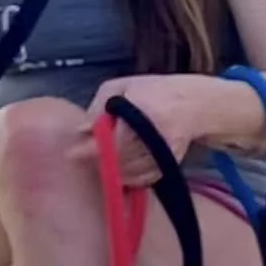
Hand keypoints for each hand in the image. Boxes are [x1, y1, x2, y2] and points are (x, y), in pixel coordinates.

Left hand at [72, 75, 207, 187]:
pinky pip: (145, 178)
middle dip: (99, 160)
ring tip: (100, 161)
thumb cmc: (152, 91)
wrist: (193, 105)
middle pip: (122, 158)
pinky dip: (129, 177)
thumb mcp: (121, 87)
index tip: (72, 152)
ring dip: (112, 170)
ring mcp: (166, 152)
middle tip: (81, 157)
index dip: (92, 147)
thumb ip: (99, 106)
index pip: (115, 137)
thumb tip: (80, 130)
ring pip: (132, 171)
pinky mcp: (170, 164)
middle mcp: (158, 134)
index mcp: (145, 110)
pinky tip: (119, 169)